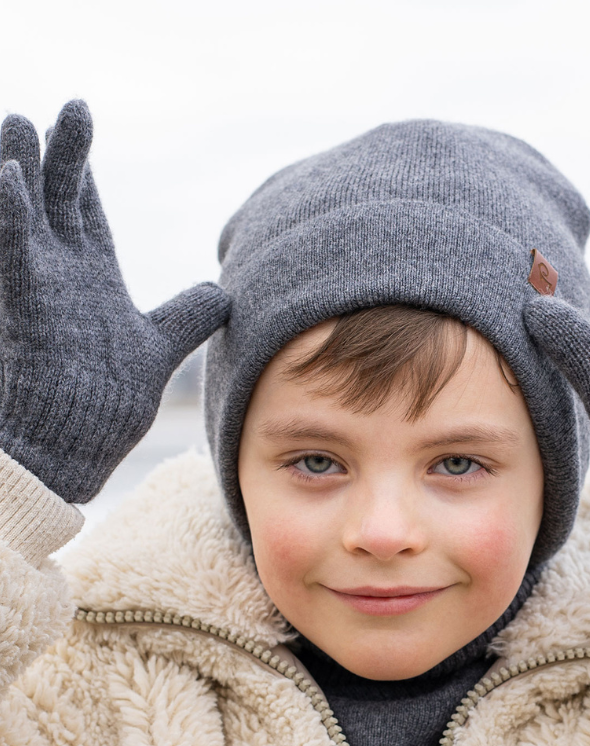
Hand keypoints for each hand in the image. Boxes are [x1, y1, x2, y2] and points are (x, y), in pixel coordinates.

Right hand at [0, 100, 230, 502]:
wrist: (80, 447)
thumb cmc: (109, 402)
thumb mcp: (158, 348)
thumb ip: (187, 316)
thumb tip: (224, 293)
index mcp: (92, 279)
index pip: (84, 211)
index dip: (82, 169)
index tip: (81, 122)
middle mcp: (63, 276)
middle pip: (59, 199)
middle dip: (64, 155)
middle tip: (74, 110)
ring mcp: (42, 290)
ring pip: (26, 215)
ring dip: (23, 169)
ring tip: (22, 122)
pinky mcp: (28, 310)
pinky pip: (12, 255)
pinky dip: (10, 217)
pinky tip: (8, 177)